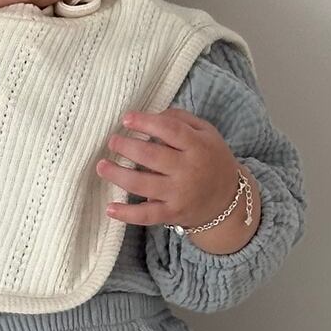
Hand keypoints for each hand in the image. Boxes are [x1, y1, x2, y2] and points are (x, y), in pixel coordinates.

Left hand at [95, 108, 243, 229]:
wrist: (228, 200)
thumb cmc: (211, 159)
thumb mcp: (206, 133)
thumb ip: (181, 119)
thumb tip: (152, 115)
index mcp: (198, 146)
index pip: (169, 130)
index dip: (145, 122)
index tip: (126, 119)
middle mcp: (188, 170)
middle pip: (151, 156)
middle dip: (126, 147)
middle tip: (112, 141)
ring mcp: (179, 194)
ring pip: (142, 184)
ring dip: (117, 174)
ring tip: (102, 166)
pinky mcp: (172, 214)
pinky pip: (146, 215)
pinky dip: (126, 214)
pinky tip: (110, 208)